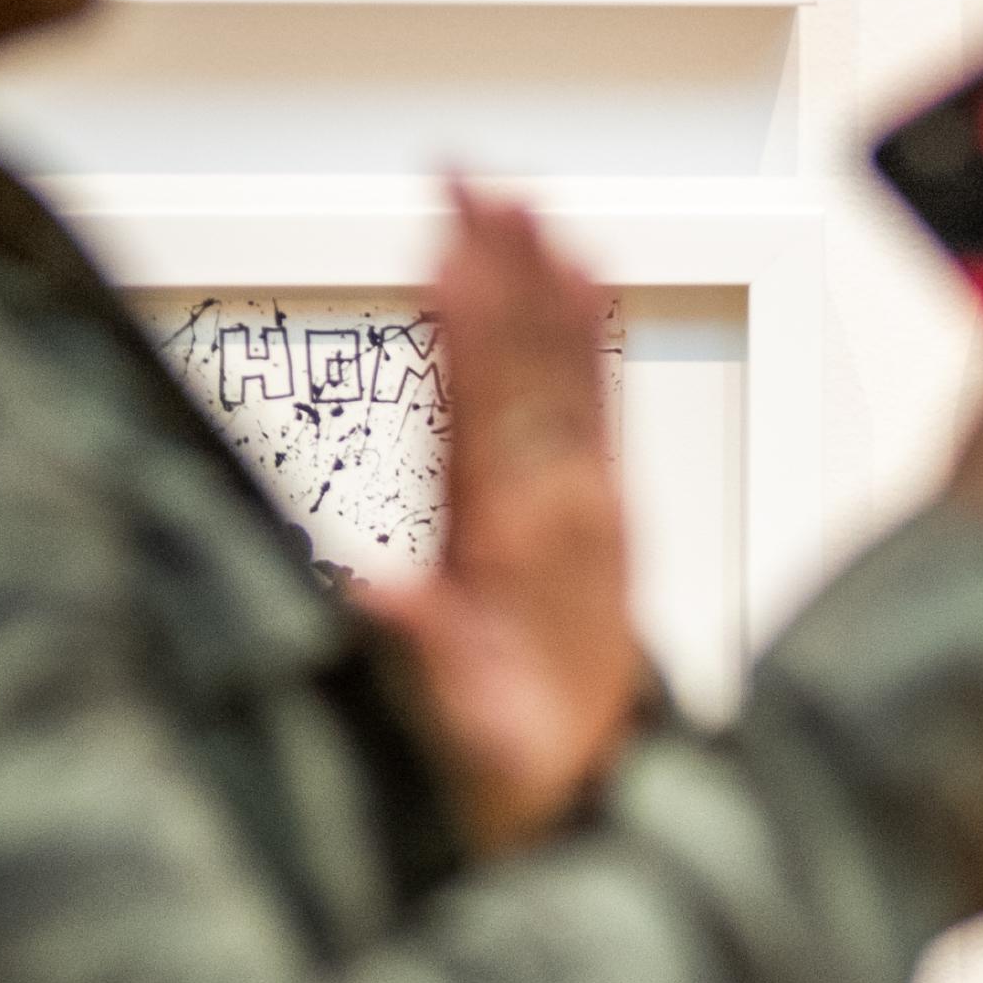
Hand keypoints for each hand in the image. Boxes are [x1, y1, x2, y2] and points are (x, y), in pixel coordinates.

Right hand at [360, 185, 645, 853]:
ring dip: (543, 280)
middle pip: (532, 368)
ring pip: (569, 370)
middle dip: (503, 268)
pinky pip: (601, 402)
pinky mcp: (605, 513)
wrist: (589, 805)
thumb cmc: (518, 771)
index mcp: (522, 552)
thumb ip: (426, 660)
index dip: (470, 328)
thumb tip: (376, 592)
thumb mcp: (465, 738)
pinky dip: (587, 332)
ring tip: (518, 196)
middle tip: (474, 177)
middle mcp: (569, 515)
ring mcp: (594, 507)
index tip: (449, 252)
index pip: (490, 413)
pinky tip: (578, 275)